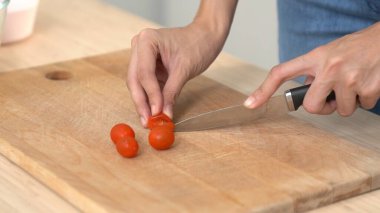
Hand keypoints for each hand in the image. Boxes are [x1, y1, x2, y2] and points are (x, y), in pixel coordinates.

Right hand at [127, 24, 226, 126]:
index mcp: (147, 40)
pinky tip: (154, 111)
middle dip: (142, 101)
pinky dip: (150, 97)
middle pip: (135, 79)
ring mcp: (142, 55)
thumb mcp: (185, 69)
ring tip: (149, 120)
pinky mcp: (148, 65)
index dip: (150, 95)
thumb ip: (172, 92)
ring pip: (137, 83)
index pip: (144, 72)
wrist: (205, 36)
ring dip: (144, 102)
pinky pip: (145, 84)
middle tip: (147, 121)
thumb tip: (164, 114)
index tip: (156, 112)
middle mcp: (139, 46)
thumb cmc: (197, 44)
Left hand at [245, 22, 379, 115]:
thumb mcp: (329, 53)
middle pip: (310, 106)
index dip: (263, 90)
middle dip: (322, 107)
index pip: (281, 73)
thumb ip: (314, 71)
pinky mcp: (367, 88)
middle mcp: (328, 68)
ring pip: (341, 110)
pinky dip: (366, 99)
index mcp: (315, 57)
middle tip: (333, 97)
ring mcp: (348, 79)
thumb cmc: (357, 47)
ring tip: (356, 83)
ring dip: (348, 102)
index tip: (250, 104)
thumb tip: (305, 90)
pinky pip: (362, 107)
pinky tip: (368, 82)